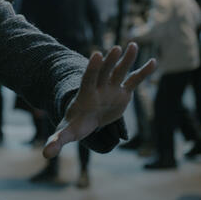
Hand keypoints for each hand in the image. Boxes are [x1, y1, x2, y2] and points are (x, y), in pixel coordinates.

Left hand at [43, 43, 156, 158]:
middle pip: (104, 72)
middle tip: (115, 48)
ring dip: (127, 59)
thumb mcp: (67, 133)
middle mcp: (99, 87)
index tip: (96, 55)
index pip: (88, 79)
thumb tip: (46, 154)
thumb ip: (57, 140)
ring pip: (120, 71)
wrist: (87, 119)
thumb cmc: (76, 125)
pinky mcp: (123, 92)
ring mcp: (112, 87)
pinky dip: (144, 72)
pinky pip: (134, 81)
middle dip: (109, 61)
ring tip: (134, 45)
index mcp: (85, 94)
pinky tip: (154, 62)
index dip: (92, 68)